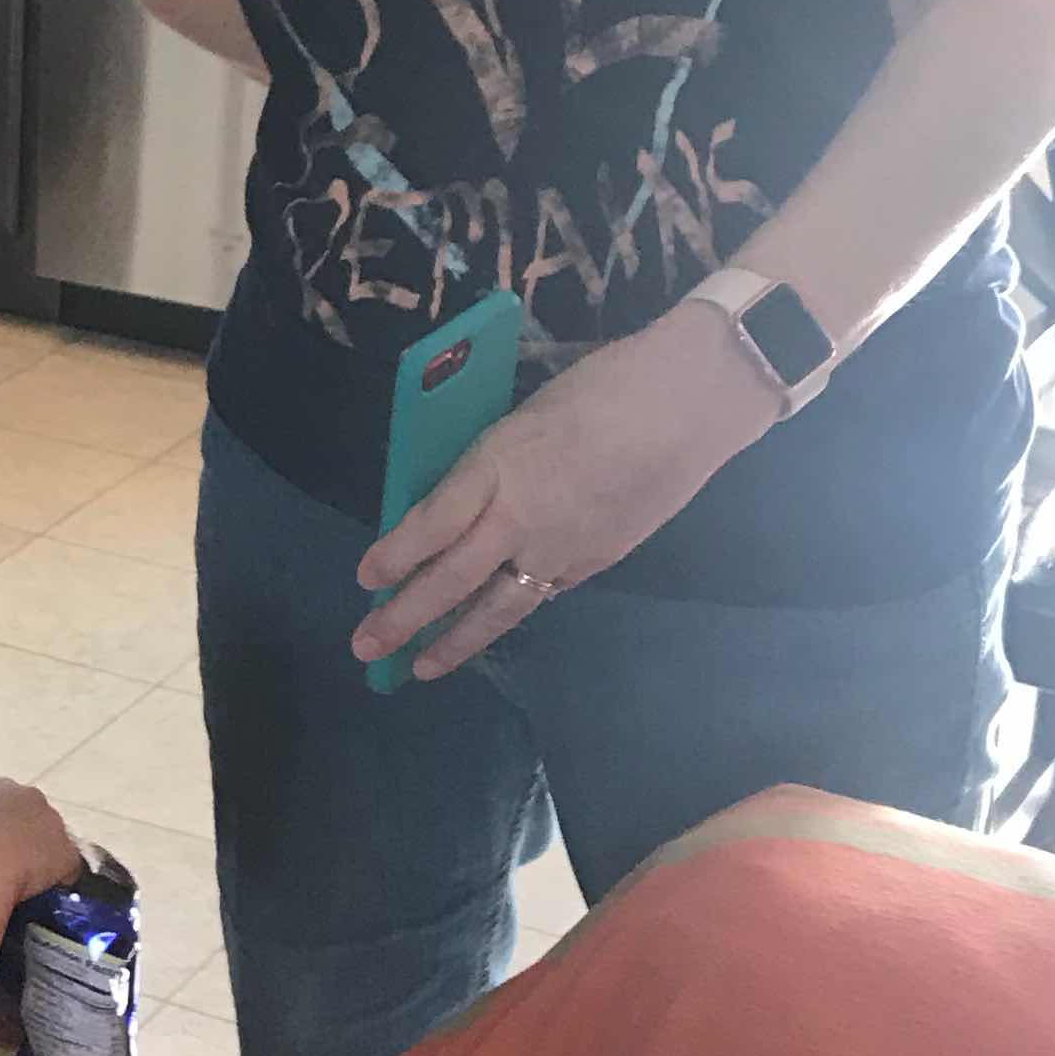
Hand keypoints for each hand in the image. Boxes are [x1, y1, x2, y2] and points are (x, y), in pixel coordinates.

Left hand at [352, 308, 776, 679]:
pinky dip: (508, 611)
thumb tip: (455, 503)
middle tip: (366, 648)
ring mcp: (561, 547)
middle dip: (403, 618)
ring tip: (419, 668)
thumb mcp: (524, 416)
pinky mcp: (595, 562)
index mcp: (497, 466)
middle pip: (451, 578)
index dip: (394, 558)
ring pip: (497, 606)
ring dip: (453, 641)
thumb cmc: (604, 388)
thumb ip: (489, 464)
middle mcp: (522, 516)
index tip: (364, 580)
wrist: (690, 405)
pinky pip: (540, 592)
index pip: (430, 525)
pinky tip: (488, 625)